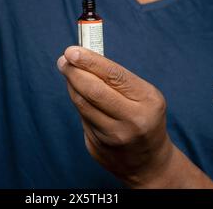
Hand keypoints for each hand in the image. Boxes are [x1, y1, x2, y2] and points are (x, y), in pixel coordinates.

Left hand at [57, 46, 172, 187]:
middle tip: (64, 60)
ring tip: (68, 71)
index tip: (72, 50)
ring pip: (82, 104)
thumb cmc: (143, 115)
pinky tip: (79, 94)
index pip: (114, 75)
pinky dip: (78, 102)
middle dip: (74, 72)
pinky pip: (82, 118)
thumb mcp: (143, 94)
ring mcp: (114, 138)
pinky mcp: (98, 148)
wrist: (149, 162)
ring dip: (72, 85)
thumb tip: (82, 56)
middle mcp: (132, 121)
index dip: (90, 61)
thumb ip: (116, 77)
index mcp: (148, 101)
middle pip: (94, 90)